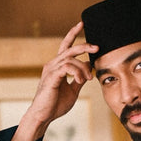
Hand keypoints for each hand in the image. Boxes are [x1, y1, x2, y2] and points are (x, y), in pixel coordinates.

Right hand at [10, 21, 98, 140]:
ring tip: (88, 79)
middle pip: (70, 49)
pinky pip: (66, 68)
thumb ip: (80, 78)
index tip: (81, 23)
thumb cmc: (55, 104)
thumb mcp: (73, 90)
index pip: (66, 45)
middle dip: (84, 45)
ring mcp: (51, 70)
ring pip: (70, 59)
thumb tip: (90, 68)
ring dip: (83, 68)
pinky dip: (76, 72)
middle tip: (97, 47)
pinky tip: (80, 80)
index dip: (73, 34)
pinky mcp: (52, 78)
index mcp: (58, 66)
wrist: (43, 116)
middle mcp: (53, 65)